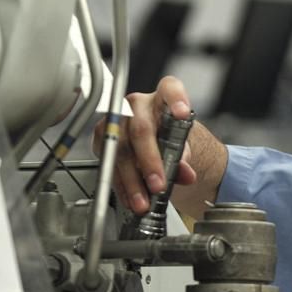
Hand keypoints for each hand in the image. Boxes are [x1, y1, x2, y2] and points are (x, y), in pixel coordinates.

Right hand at [94, 76, 196, 214]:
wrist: (158, 145)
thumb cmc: (170, 138)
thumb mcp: (184, 145)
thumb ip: (185, 157)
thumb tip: (186, 173)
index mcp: (162, 98)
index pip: (170, 89)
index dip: (176, 99)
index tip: (183, 113)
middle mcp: (137, 105)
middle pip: (141, 130)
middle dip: (149, 161)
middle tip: (159, 184)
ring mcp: (117, 121)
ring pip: (121, 150)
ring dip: (132, 181)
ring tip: (143, 201)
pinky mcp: (104, 139)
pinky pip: (110, 163)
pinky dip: (122, 186)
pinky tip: (130, 199)